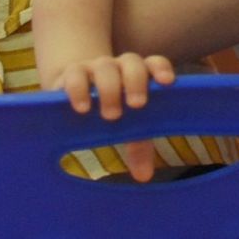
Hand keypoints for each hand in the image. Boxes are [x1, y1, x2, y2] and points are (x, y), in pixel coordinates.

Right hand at [52, 52, 174, 182]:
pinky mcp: (71, 73)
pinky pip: (75, 74)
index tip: (167, 82)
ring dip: (110, 88)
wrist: (73, 92)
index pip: (153, 63)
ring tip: (111, 115)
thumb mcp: (126, 125)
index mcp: (138, 75)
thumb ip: (138, 145)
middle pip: (132, 63)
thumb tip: (144, 176)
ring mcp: (95, 67)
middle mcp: (119, 66)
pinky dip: (79, 89)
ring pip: (105, 66)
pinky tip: (82, 108)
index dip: (161, 69)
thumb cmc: (109, 108)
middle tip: (137, 106)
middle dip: (136, 82)